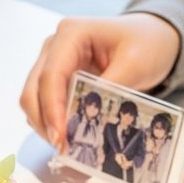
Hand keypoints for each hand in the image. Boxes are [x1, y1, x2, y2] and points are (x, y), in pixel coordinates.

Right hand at [20, 13, 179, 150]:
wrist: (150, 38)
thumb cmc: (145, 43)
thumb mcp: (136, 63)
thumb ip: (110, 87)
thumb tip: (86, 115)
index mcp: (71, 33)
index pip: (51, 76)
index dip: (52, 110)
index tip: (61, 138)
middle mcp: (54, 46)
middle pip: (33, 90)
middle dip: (45, 122)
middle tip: (64, 148)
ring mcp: (51, 62)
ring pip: (33, 100)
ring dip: (46, 125)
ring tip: (68, 145)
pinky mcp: (55, 78)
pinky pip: (43, 105)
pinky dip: (52, 122)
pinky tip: (70, 134)